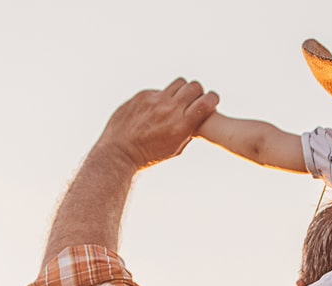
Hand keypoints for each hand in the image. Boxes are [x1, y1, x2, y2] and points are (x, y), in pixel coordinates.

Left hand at [93, 78, 219, 171]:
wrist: (119, 153)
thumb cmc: (148, 155)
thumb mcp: (175, 148)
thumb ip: (188, 131)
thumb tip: (198, 118)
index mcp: (181, 125)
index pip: (206, 102)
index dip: (212, 99)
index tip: (211, 101)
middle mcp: (169, 110)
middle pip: (194, 87)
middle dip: (197, 92)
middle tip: (193, 100)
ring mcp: (155, 100)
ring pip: (179, 83)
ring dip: (181, 90)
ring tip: (176, 101)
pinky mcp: (142, 95)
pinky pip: (159, 90)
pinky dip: (161, 97)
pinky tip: (154, 109)